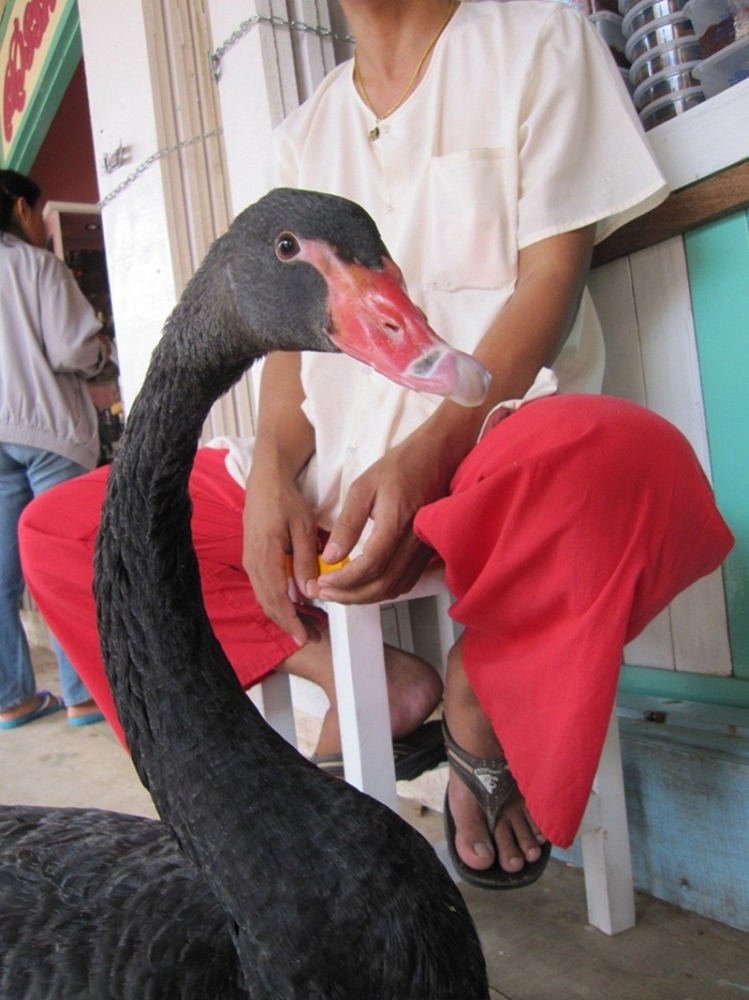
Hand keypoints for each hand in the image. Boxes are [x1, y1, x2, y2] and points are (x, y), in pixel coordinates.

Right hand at [243, 466, 320, 647]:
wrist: (265, 482)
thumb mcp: (303, 528)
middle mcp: (253, 562)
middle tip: (311, 637)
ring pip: (265, 598)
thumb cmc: (285, 500)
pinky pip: (264, 587)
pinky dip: (278, 600)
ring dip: (284, 614)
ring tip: (307, 625)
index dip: (290, 621)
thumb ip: (306, 560)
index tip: (304, 637)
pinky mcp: (253, 559)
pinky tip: (296, 604)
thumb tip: (310, 591)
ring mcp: (250, 561)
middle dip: (289, 624)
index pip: (277, 598)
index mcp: (265, 555)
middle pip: (269, 604)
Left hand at [314, 427, 451, 604]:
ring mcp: (424, 549)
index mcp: (397, 521)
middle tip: (325, 592)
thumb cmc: (400, 467)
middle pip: (382, 584)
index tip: (323, 582)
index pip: (371, 565)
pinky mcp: (427, 553)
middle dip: (350, 595)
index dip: (345, 580)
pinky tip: (365, 585)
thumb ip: (347, 524)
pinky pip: (405, 582)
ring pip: (394, 588)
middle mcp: (414, 540)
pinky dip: (382, 591)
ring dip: (365, 597)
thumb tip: (331, 557)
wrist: (438, 457)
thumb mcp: (363, 487)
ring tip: (340, 592)